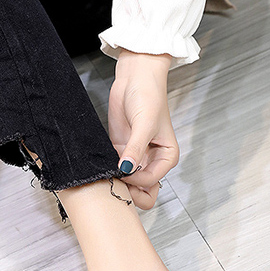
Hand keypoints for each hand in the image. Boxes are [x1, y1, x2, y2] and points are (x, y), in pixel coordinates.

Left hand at [107, 49, 178, 209]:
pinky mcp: (120, 151)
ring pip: (128, 183)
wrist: (134, 79)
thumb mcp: (144, 123)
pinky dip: (109, 171)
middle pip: (144, 191)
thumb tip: (127, 169)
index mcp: (167, 157)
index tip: (123, 170)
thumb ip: (136, 148)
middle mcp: (152, 160)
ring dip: (118, 182)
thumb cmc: (148, 96)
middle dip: (130, 191)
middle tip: (115, 180)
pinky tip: (103, 165)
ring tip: (108, 172)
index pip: (151, 182)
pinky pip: (115, 170)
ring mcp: (135, 157)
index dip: (135, 180)